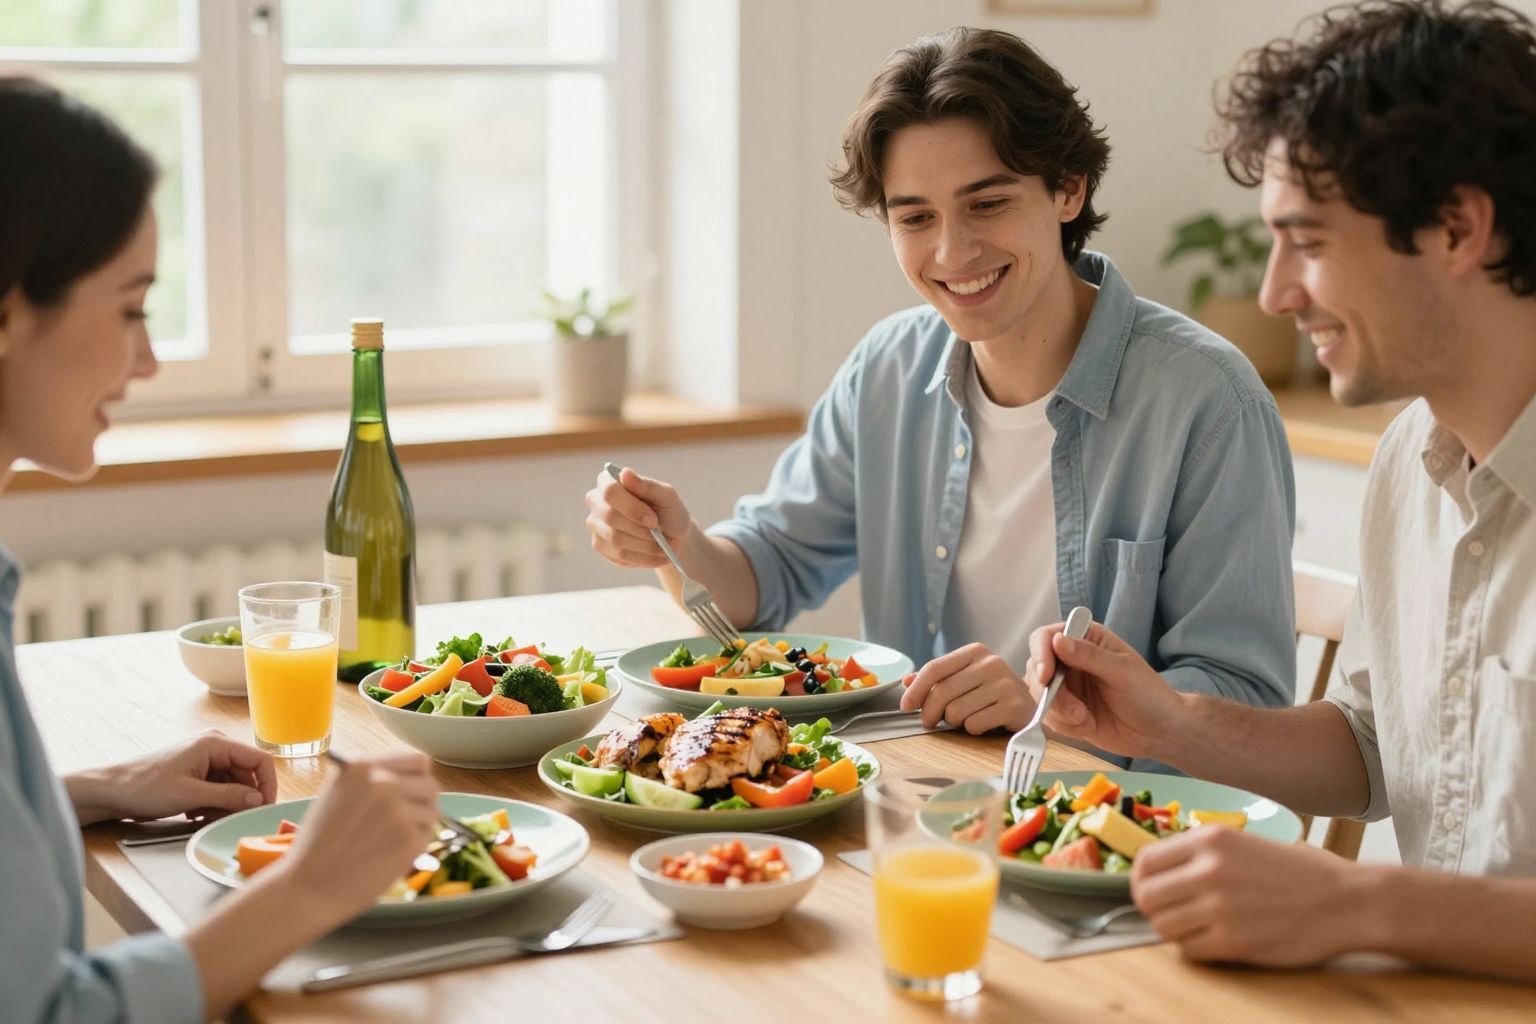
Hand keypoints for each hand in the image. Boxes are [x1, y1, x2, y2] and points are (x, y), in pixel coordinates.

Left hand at [67, 730, 276, 824]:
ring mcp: (205, 759)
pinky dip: (212, 804)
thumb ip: (228, 796)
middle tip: (228, 820)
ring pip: (232, 785)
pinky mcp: (196, 772)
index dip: (268, 785)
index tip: (264, 809)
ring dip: (224, 805)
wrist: (109, 791)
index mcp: (216, 743)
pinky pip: (218, 789)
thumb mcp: (190, 795)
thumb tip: (258, 800)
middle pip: (247, 776)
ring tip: (203, 818)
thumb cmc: (144, 787)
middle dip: (240, 800)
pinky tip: (194, 815)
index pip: (259, 761)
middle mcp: (214, 747)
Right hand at [272, 751, 439, 920]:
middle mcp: (384, 783)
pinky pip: (427, 834)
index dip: (415, 778)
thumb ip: (369, 780)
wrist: (307, 888)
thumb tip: (406, 776)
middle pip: (430, 785)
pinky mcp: (410, 840)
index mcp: (363, 767)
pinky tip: (390, 854)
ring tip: (391, 839)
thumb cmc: (316, 845)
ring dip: (419, 824)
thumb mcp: (335, 794)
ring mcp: (400, 811)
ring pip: (432, 810)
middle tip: (404, 820)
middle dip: (420, 802)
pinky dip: (415, 845)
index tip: (410, 790)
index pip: (417, 761)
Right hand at [585, 466, 694, 568]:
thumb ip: (647, 485)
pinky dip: (641, 558)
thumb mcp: (666, 496)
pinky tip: (654, 555)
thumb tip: (625, 473)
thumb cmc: (668, 510)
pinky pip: (617, 555)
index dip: (632, 508)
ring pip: (615, 539)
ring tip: (661, 547)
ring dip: (643, 546)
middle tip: (659, 534)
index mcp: (609, 481)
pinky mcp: (600, 546)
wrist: (671, 536)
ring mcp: (595, 525)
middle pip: (610, 517)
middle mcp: (596, 501)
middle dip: (640, 530)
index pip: (610, 491)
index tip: (653, 519)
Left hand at [899, 644, 1032, 732]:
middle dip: (930, 712)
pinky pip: (974, 724)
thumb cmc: (990, 695)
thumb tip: (906, 681)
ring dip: (955, 721)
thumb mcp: (964, 681)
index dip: (915, 690)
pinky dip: (974, 729)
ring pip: (956, 711)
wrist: (1029, 709)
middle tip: (930, 721)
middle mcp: (991, 663)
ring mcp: (1005, 683)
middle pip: (941, 692)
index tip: (905, 706)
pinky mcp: (1013, 706)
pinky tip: (984, 723)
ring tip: (967, 718)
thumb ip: (936, 679)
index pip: (934, 668)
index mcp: (975, 652)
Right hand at [1022, 621, 1183, 759]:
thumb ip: (1089, 656)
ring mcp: (1066, 686)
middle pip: (1035, 668)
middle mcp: (1070, 660)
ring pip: (1039, 695)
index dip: (1040, 654)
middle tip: (1076, 711)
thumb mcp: (1122, 671)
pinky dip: (1064, 726)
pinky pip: (1048, 717)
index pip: (1046, 637)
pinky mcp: (1065, 711)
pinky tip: (1088, 726)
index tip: (1046, 677)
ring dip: (1058, 712)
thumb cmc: (1149, 695)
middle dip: (1051, 693)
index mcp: (1085, 639)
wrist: (1160, 733)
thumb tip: (1057, 640)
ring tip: (1085, 720)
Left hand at [1131, 826, 1366, 966]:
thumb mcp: (1246, 843)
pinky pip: (1188, 951)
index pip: (1145, 860)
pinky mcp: (1233, 941)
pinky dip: (1196, 950)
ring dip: (1174, 931)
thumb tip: (1162, 871)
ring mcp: (1220, 906)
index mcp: (1211, 839)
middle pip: (1146, 896)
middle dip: (1153, 908)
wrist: (1349, 901)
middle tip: (1172, 914)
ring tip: (1198, 928)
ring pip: (1162, 926)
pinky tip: (1217, 942)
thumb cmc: (1300, 873)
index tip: (1151, 890)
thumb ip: (1203, 854)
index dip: (1142, 880)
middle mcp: (1209, 869)